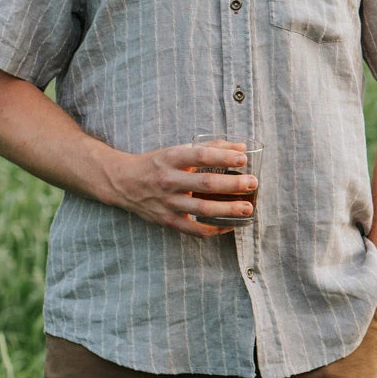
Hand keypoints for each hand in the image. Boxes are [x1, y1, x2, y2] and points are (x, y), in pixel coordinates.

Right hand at [104, 142, 256, 237]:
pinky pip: (194, 230)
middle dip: (232, 184)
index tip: (243, 158)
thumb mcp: (177, 151)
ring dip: (228, 209)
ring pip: (202, 208)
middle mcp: (169, 180)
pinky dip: (213, 229)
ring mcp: (168, 202)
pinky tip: (230, 226)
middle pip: (205, 183)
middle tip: (253, 183)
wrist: (124, 182)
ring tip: (248, 208)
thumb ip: (210, 148)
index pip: (201, 156)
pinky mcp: (167, 220)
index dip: (223, 156)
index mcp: (171, 158)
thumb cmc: (157, 164)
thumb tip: (241, 148)